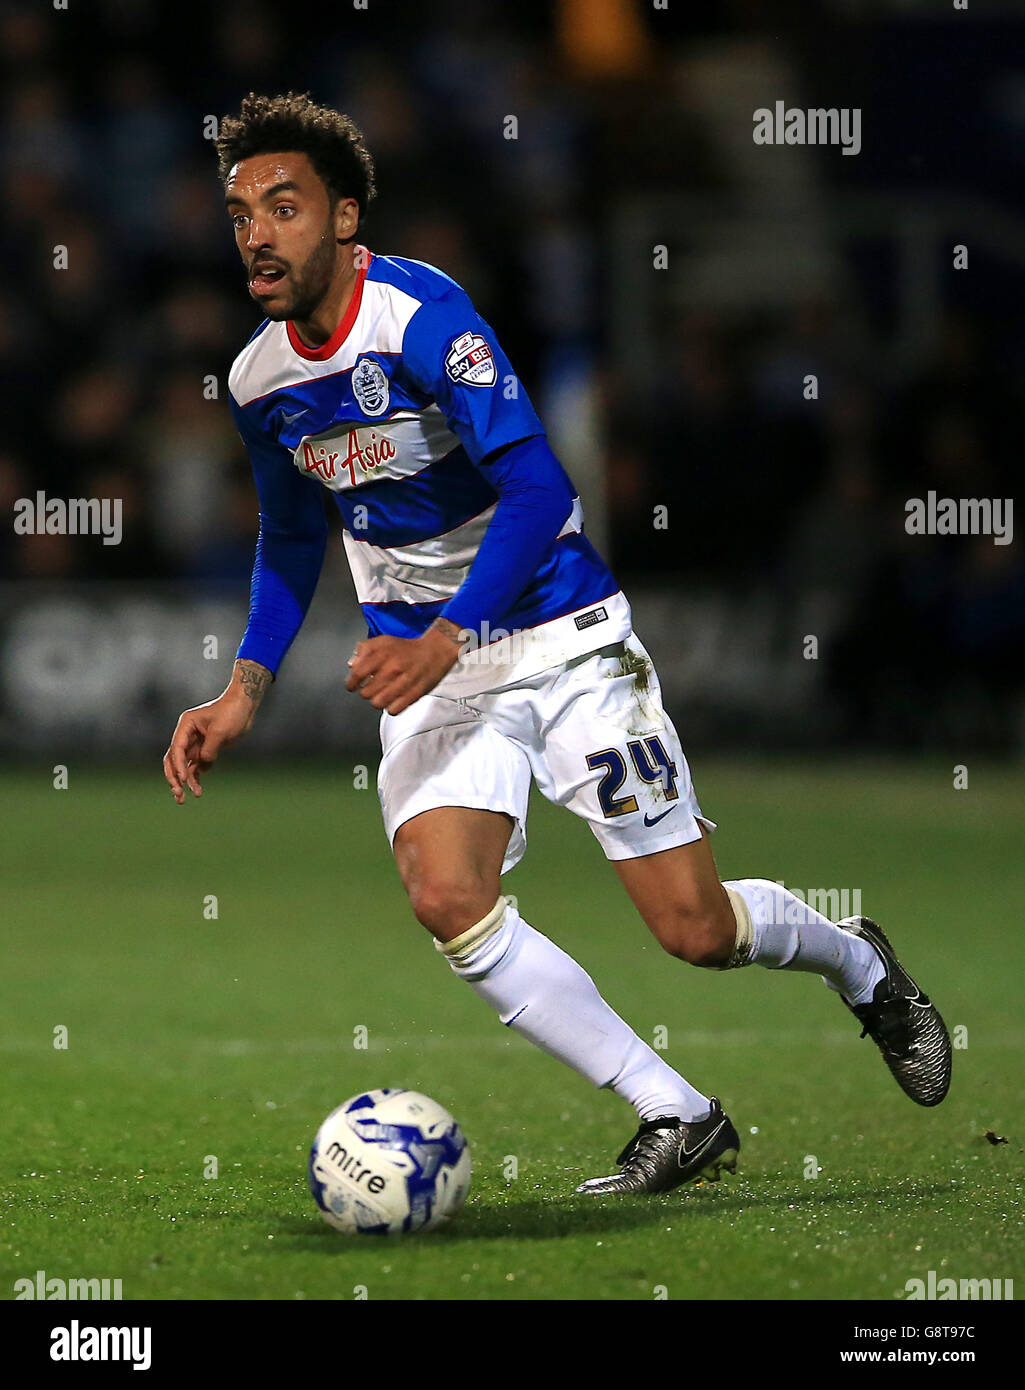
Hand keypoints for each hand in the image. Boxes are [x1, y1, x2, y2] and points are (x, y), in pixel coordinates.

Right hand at [163, 660, 270, 802]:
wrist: (245, 706)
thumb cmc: (231, 713)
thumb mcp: (220, 731)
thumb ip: (209, 750)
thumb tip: (202, 767)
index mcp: (186, 725)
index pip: (177, 748)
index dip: (178, 765)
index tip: (183, 779)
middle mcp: (187, 735)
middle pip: (174, 760)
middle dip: (174, 778)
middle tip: (178, 794)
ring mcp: (195, 743)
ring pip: (184, 766)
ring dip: (184, 782)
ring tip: (186, 799)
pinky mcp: (206, 749)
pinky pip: (196, 767)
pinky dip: (196, 778)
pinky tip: (198, 789)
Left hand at [345, 622, 464, 713]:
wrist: (435, 652)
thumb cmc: (407, 648)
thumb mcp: (383, 641)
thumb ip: (363, 651)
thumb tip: (352, 665)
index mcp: (382, 654)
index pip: (357, 674)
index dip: (351, 683)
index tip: (352, 686)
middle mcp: (392, 668)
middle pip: (366, 692)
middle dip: (366, 691)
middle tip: (372, 687)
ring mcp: (403, 683)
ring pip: (378, 703)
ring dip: (378, 700)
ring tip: (382, 694)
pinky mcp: (414, 695)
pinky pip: (393, 710)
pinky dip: (391, 707)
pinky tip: (393, 699)